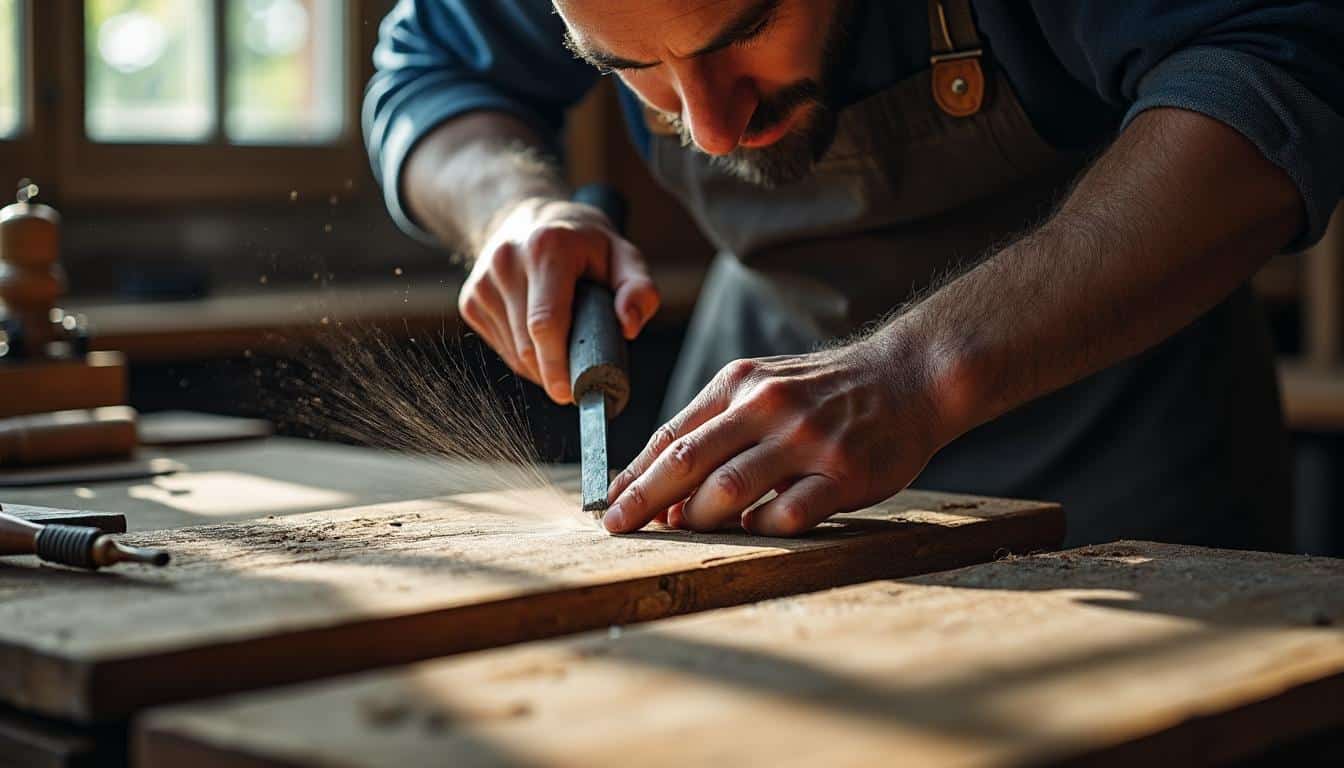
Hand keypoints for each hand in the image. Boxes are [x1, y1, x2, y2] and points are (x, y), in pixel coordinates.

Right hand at [458, 197, 659, 402]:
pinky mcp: (470, 300)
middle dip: (555, 372)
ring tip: (565, 346)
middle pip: (528, 344)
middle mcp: (506, 261)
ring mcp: (483, 282)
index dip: (557, 364)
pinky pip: (502, 348)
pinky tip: (541, 338)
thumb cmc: (582, 243)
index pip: (545, 322)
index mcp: (546, 248)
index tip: (571, 392)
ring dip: (541, 367)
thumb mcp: (623, 254)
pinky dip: (525, 357)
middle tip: (580, 377)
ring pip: (514, 353)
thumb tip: (628, 325)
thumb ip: (637, 288)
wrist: (528, 219)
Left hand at [603, 334, 945, 535]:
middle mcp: (767, 407)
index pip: (671, 434)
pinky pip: (788, 515)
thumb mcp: (764, 387)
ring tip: (687, 530)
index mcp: (739, 383)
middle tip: (616, 527)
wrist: (910, 377)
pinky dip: (761, 529)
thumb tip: (667, 496)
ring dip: (699, 518)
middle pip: (686, 460)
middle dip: (642, 499)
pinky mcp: (844, 473)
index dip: (633, 474)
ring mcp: (806, 439)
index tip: (607, 505)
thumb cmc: (825, 391)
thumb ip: (717, 432)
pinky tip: (755, 529)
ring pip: (729, 489)